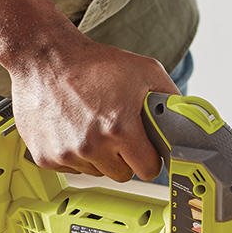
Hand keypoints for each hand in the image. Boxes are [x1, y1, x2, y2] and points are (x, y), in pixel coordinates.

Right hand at [0, 0, 178, 181]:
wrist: (44, 58)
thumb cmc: (93, 64)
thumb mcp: (145, 72)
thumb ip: (170, 100)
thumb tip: (187, 121)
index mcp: (120, 128)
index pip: (148, 170)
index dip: (148, 157)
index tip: (144, 149)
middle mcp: (92, 145)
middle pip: (123, 174)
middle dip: (124, 157)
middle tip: (116, 132)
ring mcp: (67, 153)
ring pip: (97, 172)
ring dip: (98, 156)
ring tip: (92, 126)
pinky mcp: (46, 157)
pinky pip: (72, 169)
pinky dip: (74, 155)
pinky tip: (72, 130)